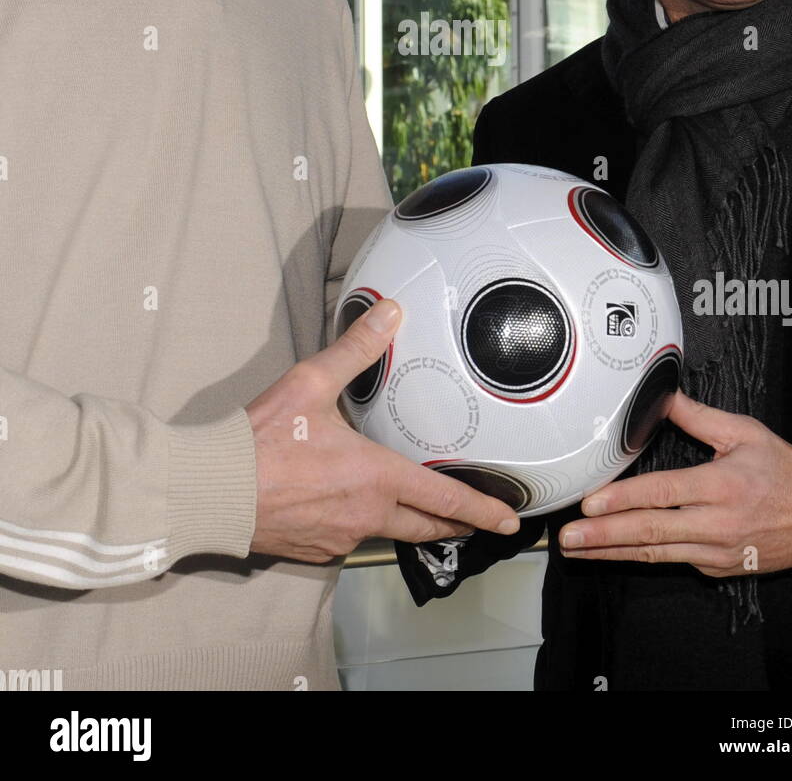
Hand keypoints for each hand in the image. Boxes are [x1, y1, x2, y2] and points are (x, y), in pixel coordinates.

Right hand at [245, 299, 520, 562]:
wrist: (213, 490)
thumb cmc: (262, 441)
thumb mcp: (311, 383)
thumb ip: (356, 349)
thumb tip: (390, 312)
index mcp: (375, 477)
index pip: (444, 500)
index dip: (480, 511)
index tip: (507, 520)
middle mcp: (366, 514)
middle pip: (425, 527)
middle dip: (456, 526)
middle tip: (478, 524)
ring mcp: (340, 537)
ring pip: (387, 532)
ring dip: (406, 523)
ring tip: (416, 510)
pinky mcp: (315, 550)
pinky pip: (349, 537)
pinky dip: (360, 523)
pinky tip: (347, 507)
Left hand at [558, 390, 791, 576]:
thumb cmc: (784, 473)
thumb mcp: (746, 433)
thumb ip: (700, 417)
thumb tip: (664, 396)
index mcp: (720, 485)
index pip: (662, 493)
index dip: (623, 500)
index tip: (591, 504)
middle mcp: (716, 522)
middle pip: (651, 531)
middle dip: (604, 536)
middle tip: (570, 537)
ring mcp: (716, 550)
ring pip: (656, 554)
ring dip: (613, 554)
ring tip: (579, 551)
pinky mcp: (717, 566)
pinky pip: (674, 561)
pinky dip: (642, 558)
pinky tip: (614, 554)